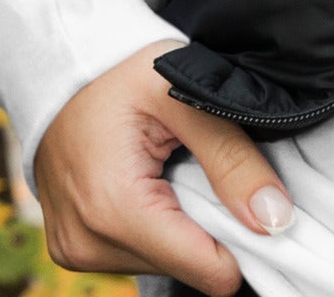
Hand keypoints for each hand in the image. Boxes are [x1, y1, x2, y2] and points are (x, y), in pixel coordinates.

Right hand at [35, 38, 293, 294]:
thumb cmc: (120, 71)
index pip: (207, 271)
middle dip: (210, 223)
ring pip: (166, 262)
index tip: (254, 196)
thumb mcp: (182, 94)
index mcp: (113, 209)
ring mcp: (77, 251)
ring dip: (183, 222)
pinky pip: (139, 253)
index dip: (243, 236)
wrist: (58, 63)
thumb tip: (274, 218)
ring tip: (173, 166)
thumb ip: (231, 156)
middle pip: (188, 267)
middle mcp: (88, 244)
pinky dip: (159, 222)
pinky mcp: (75, 248)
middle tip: (202, 165)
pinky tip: (154, 180)